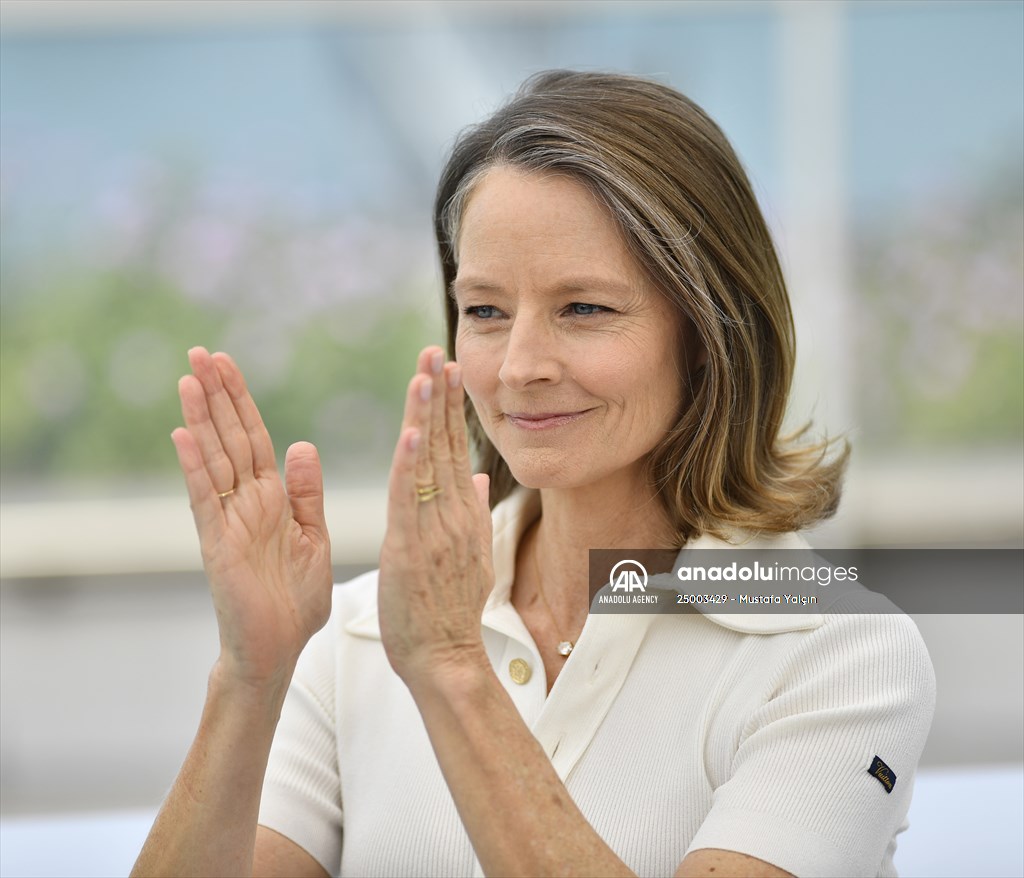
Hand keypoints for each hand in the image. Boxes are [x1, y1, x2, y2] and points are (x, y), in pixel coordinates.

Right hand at [171, 347, 332, 686]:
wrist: (279, 649)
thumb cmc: (296, 600)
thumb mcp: (313, 536)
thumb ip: (306, 492)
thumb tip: (300, 444)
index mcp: (274, 498)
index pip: (255, 438)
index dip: (242, 401)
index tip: (227, 364)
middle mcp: (247, 502)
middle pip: (230, 438)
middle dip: (217, 395)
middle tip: (199, 352)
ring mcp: (229, 521)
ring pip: (213, 459)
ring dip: (201, 419)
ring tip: (188, 378)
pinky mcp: (218, 545)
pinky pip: (205, 499)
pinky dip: (194, 467)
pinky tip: (182, 435)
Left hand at [378, 347, 493, 683]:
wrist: (447, 658)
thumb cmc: (449, 611)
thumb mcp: (470, 556)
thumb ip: (473, 513)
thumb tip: (479, 479)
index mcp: (461, 514)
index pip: (455, 450)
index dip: (451, 409)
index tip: (447, 371)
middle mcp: (452, 515)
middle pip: (445, 445)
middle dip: (439, 396)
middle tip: (435, 351)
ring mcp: (434, 530)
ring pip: (429, 463)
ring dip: (425, 416)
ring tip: (424, 373)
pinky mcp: (411, 548)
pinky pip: (409, 498)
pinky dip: (409, 464)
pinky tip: (409, 432)